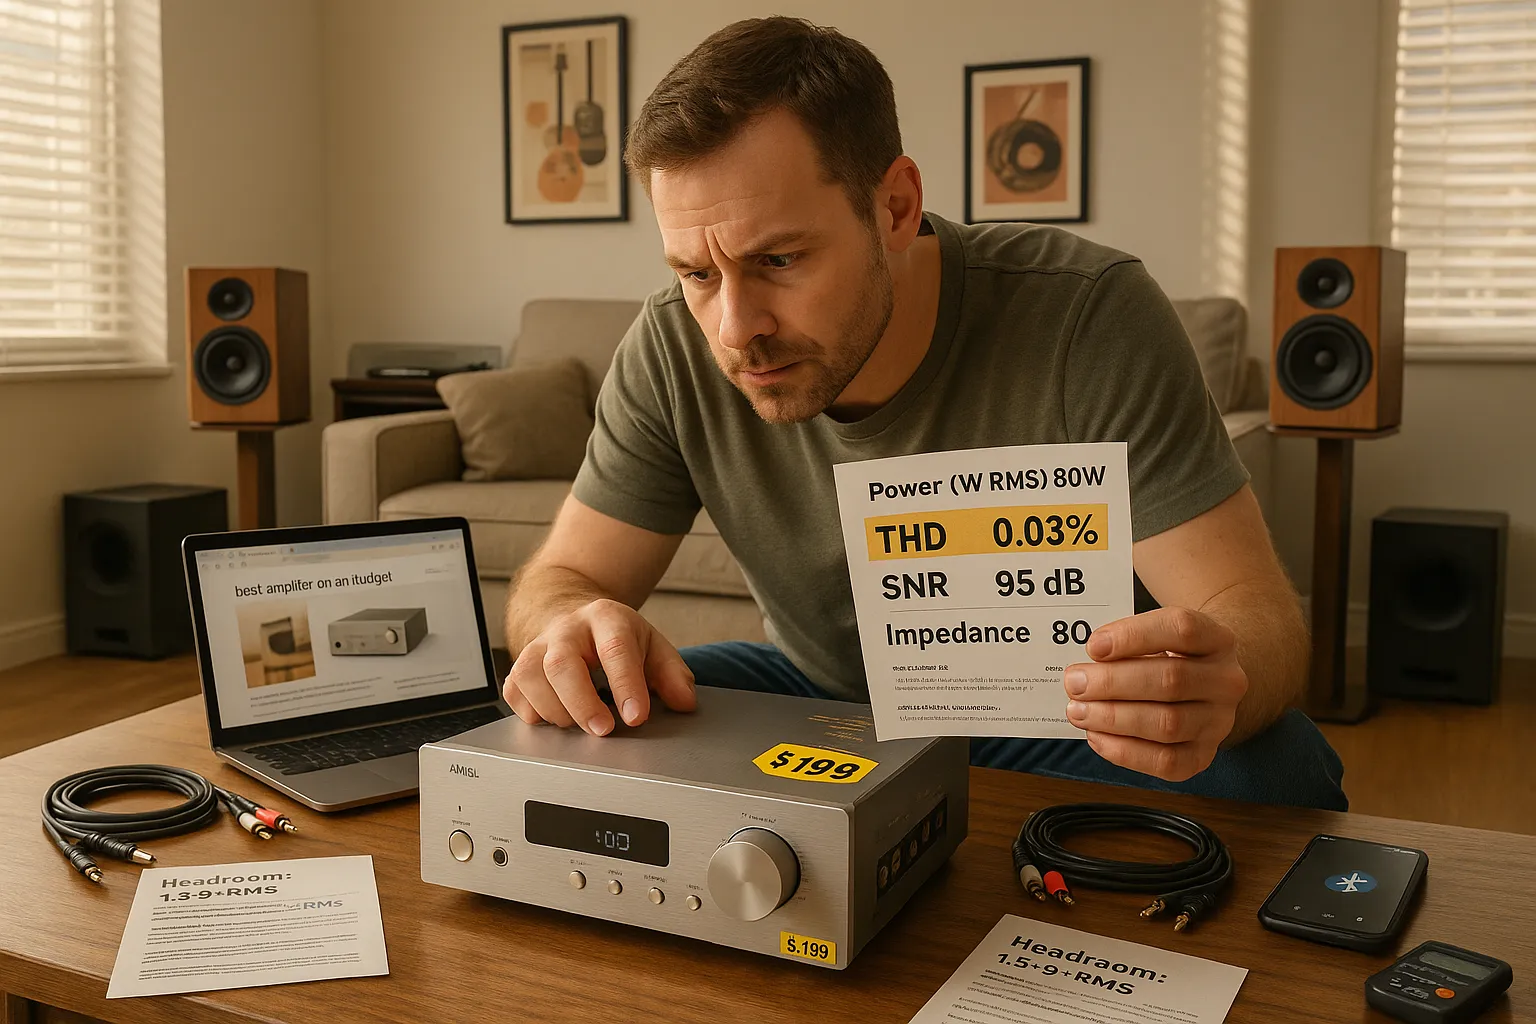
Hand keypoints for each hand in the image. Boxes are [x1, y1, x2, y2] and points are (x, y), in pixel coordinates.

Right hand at [504, 599, 695, 734]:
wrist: (573, 617)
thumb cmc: (615, 638)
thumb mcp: (652, 647)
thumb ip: (672, 674)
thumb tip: (684, 702)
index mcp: (607, 619)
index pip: (615, 648)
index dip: (625, 684)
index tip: (636, 716)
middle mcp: (567, 630)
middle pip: (562, 663)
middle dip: (582, 702)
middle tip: (603, 730)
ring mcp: (538, 646)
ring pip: (530, 676)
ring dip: (555, 709)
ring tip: (578, 726)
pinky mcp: (518, 667)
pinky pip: (514, 691)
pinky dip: (531, 713)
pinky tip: (554, 720)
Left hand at [1061, 607, 1247, 780]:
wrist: (1204, 685)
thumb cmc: (1170, 655)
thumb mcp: (1158, 635)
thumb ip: (1128, 643)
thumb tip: (1086, 670)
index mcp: (1217, 639)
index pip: (1182, 629)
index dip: (1134, 637)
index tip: (1093, 646)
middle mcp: (1226, 681)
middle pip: (1171, 680)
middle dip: (1113, 683)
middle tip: (1075, 683)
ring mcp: (1219, 721)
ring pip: (1168, 723)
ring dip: (1114, 718)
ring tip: (1078, 711)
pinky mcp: (1204, 755)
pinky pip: (1166, 761)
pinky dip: (1125, 751)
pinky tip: (1096, 736)